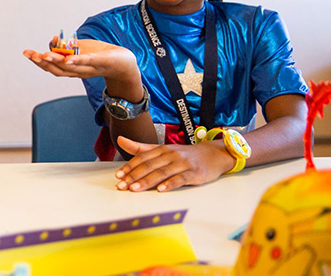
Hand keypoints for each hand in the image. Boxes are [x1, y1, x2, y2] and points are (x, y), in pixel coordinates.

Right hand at [22, 39, 138, 83]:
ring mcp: (89, 68)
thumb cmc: (102, 55)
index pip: (52, 66)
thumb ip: (67, 46)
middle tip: (31, 55)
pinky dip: (77, 61)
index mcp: (72, 68)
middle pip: (57, 69)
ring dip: (56, 61)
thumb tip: (53, 40)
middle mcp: (78, 71)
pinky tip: (69, 58)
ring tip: (44, 56)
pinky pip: (88, 62)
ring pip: (70, 67)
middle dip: (42, 62)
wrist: (125, 63)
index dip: (38, 61)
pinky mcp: (101, 61)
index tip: (26, 53)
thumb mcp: (81, 48)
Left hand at [114, 135, 235, 191]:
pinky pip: (180, 179)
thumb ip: (140, 148)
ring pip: (162, 172)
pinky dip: (170, 184)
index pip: (141, 158)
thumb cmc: (184, 155)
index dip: (129, 167)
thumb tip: (120, 139)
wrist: (213, 154)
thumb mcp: (162, 149)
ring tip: (135, 189)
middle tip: (122, 186)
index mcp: (161, 149)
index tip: (118, 176)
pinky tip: (160, 190)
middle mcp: (170, 154)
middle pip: (149, 165)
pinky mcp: (194, 173)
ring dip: (147, 181)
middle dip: (134, 176)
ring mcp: (182, 163)